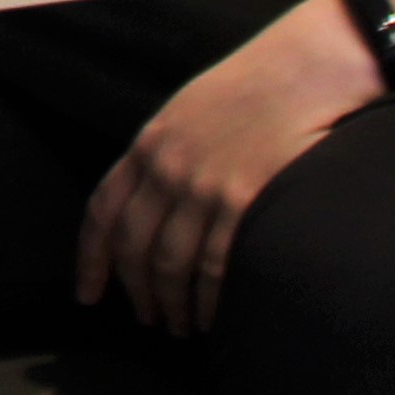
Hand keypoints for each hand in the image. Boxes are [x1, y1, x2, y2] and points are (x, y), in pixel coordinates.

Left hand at [77, 0, 381, 332]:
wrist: (307, 67)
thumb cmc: (257, 88)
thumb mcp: (191, 112)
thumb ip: (168, 154)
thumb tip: (158, 204)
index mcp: (148, 145)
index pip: (102, 212)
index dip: (90, 260)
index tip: (87, 294)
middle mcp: (166, 169)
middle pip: (134, 248)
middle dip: (137, 293)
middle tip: (148, 321)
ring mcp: (203, 186)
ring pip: (171, 265)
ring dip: (172, 305)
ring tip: (180, 327)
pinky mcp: (244, 201)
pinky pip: (216, 266)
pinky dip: (210, 301)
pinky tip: (214, 319)